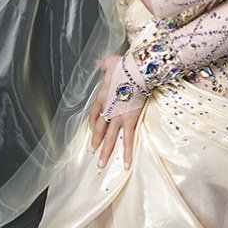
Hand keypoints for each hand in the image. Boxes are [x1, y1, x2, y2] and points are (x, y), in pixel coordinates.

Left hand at [88, 55, 144, 169]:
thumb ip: (106, 66)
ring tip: (101, 164)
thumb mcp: (110, 63)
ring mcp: (117, 117)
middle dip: (96, 141)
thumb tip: (104, 66)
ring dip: (105, 152)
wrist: (135, 70)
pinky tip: (126, 164)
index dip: (92, 123)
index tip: (92, 129)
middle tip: (93, 152)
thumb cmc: (124, 66)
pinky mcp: (129, 121)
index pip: (94, 114)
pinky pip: (128, 140)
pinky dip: (127, 153)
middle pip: (99, 129)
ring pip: (109, 138)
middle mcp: (107, 110)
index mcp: (102, 97)